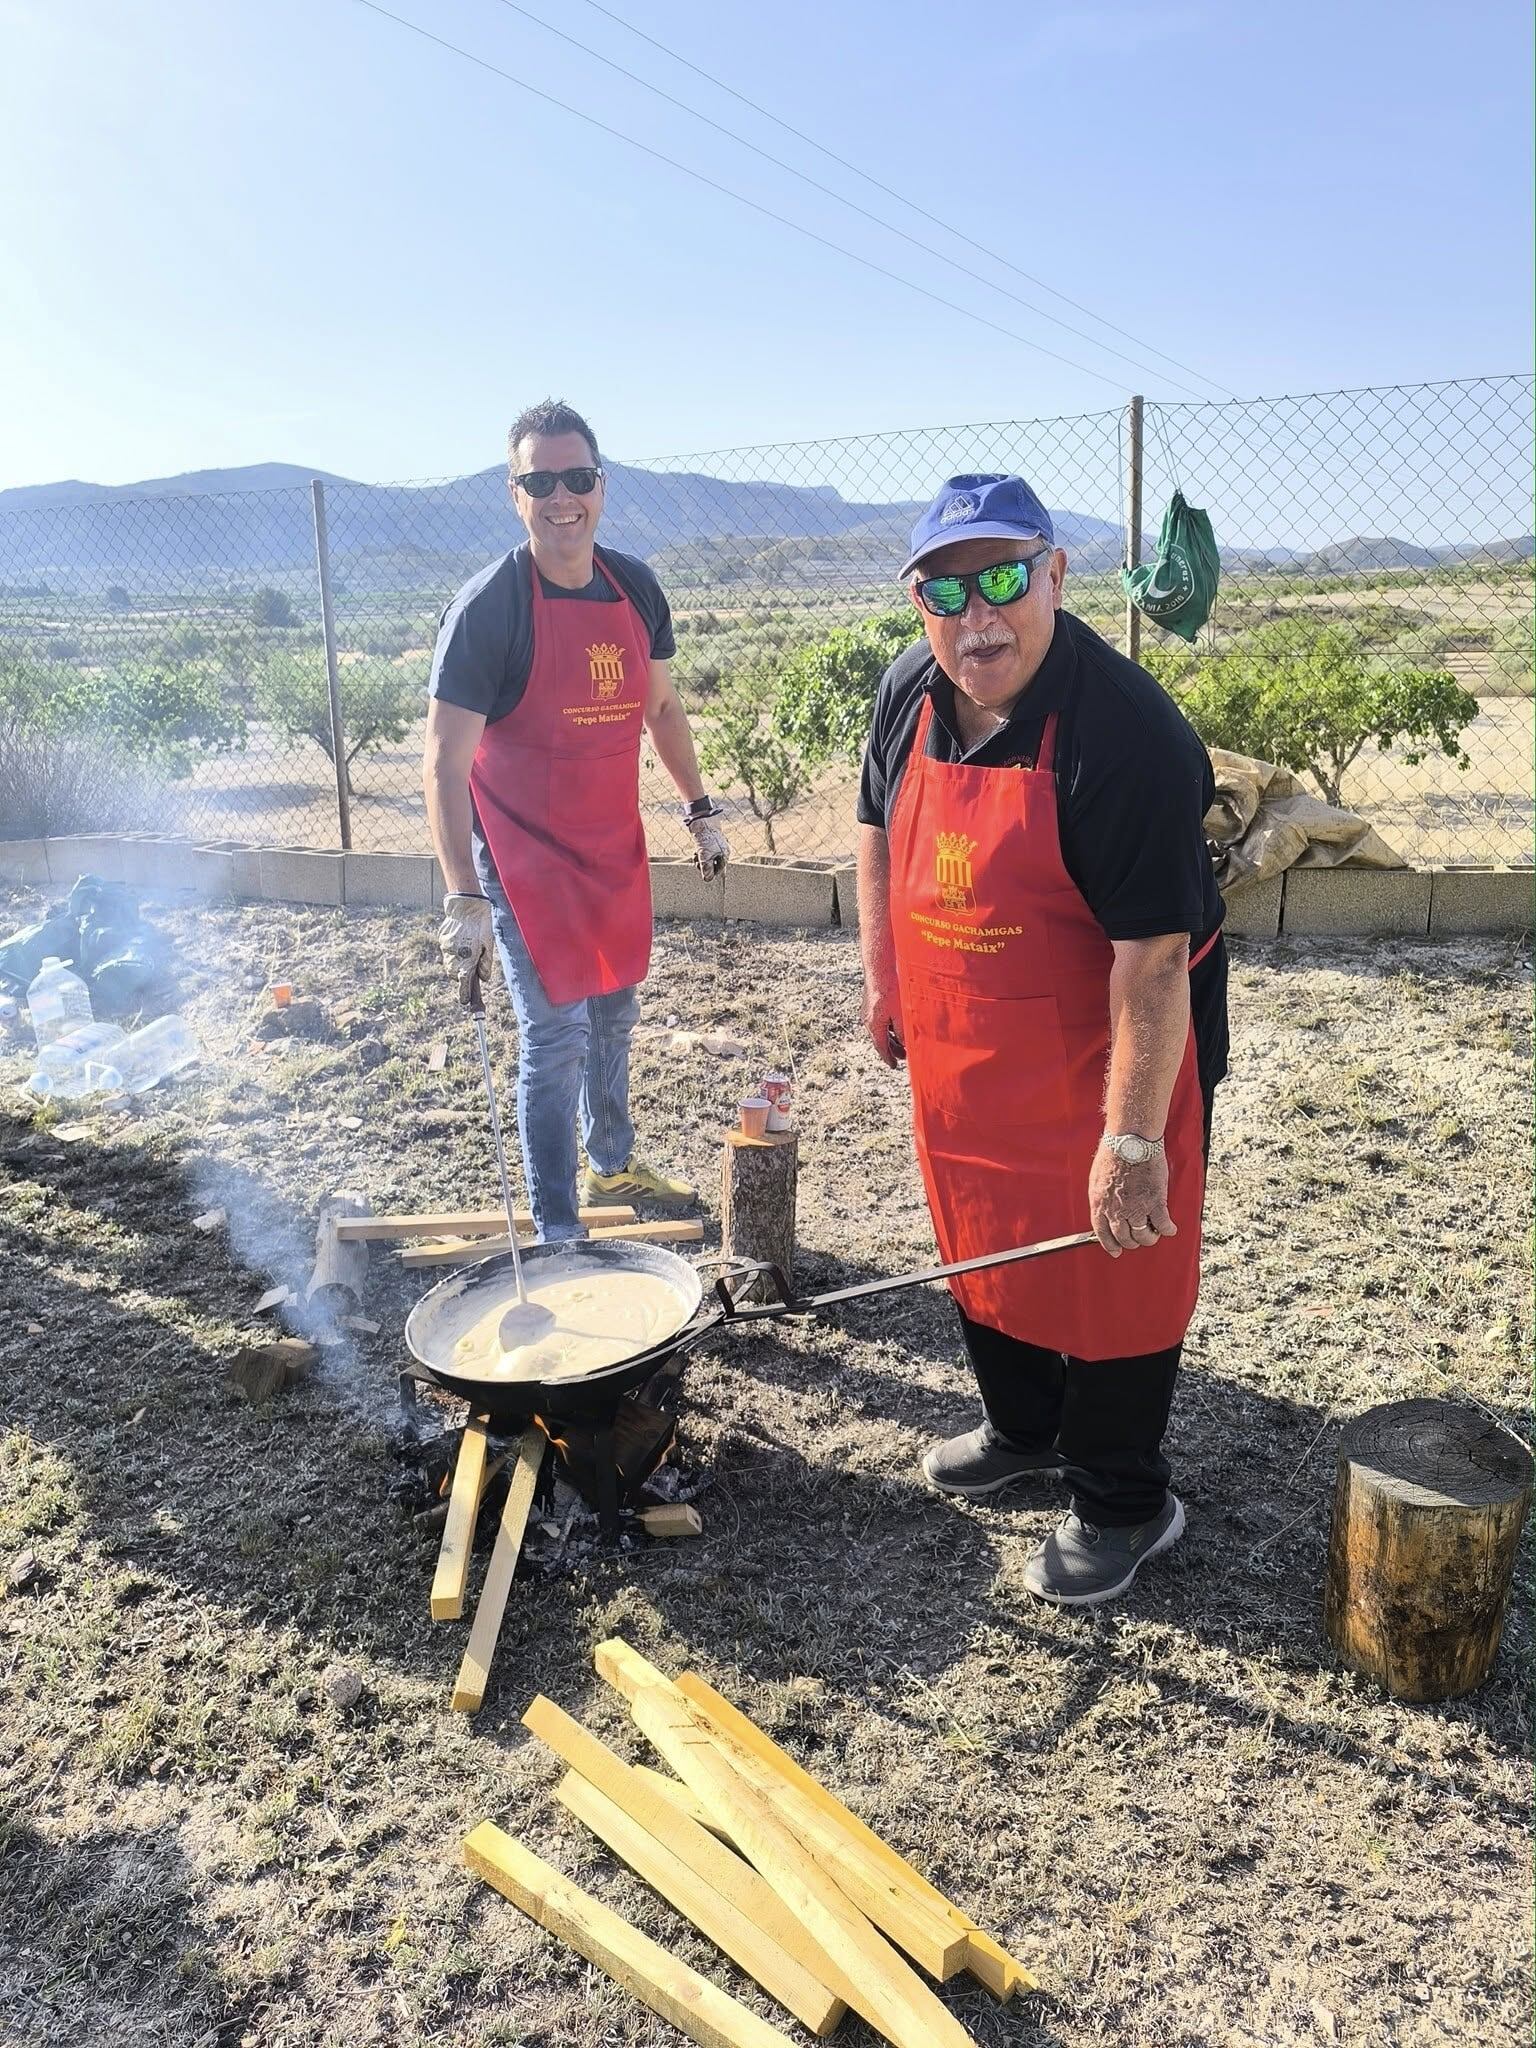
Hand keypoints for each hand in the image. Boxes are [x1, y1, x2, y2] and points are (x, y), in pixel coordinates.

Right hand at [439, 893, 493, 1005]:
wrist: (466, 905)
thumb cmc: (481, 925)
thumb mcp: (488, 944)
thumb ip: (485, 963)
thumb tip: (483, 978)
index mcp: (468, 959)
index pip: (464, 982)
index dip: (465, 993)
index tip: (465, 1002)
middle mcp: (455, 956)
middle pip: (455, 975)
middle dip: (461, 977)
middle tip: (470, 972)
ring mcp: (447, 948)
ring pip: (450, 964)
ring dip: (458, 965)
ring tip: (467, 954)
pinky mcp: (443, 941)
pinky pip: (447, 952)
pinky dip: (454, 953)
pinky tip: (462, 943)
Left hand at [687, 814, 728, 877]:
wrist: (702, 822)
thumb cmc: (706, 838)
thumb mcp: (705, 857)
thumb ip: (706, 869)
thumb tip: (707, 879)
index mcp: (724, 855)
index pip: (719, 870)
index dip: (711, 873)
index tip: (704, 875)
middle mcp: (721, 851)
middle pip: (713, 864)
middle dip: (704, 865)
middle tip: (697, 863)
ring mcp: (715, 847)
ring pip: (707, 858)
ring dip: (700, 859)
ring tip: (696, 855)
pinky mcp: (709, 843)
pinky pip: (705, 852)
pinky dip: (700, 853)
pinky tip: (696, 851)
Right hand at [863, 982, 904, 1066]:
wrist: (879, 968)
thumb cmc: (891, 989)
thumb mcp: (900, 1014)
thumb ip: (902, 1032)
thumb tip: (905, 1045)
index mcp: (874, 1025)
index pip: (881, 1047)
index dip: (888, 1058)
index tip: (893, 1066)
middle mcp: (867, 1020)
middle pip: (879, 1040)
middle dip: (891, 1049)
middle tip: (903, 1056)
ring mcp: (867, 1011)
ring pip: (879, 1030)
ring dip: (890, 1038)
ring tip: (901, 1042)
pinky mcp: (869, 1003)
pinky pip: (878, 1021)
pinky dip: (887, 1027)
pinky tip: (895, 1025)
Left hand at [1089, 1142, 1176, 1257]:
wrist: (1131, 1142)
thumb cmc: (1114, 1155)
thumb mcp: (1097, 1179)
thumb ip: (1101, 1198)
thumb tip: (1105, 1209)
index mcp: (1100, 1204)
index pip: (1103, 1233)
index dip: (1110, 1245)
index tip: (1116, 1251)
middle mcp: (1116, 1210)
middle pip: (1124, 1238)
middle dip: (1132, 1242)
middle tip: (1139, 1239)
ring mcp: (1136, 1208)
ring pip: (1143, 1236)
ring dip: (1149, 1238)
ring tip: (1154, 1233)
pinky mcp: (1155, 1202)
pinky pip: (1162, 1224)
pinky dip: (1167, 1229)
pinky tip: (1170, 1228)